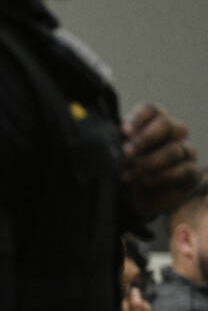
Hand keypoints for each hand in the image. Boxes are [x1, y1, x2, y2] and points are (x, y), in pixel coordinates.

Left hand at [122, 102, 199, 217]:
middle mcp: (173, 133)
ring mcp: (185, 151)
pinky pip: (183, 170)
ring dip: (149, 163)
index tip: (124, 131)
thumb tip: (118, 137)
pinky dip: (162, 177)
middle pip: (166, 124)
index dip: (139, 118)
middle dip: (144, 139)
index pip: (152, 110)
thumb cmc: (128, 173)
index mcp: (153, 124)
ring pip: (173, 149)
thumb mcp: (118, 159)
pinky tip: (146, 182)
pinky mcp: (192, 171)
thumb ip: (118, 145)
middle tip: (126, 153)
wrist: (139, 201)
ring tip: (130, 175)